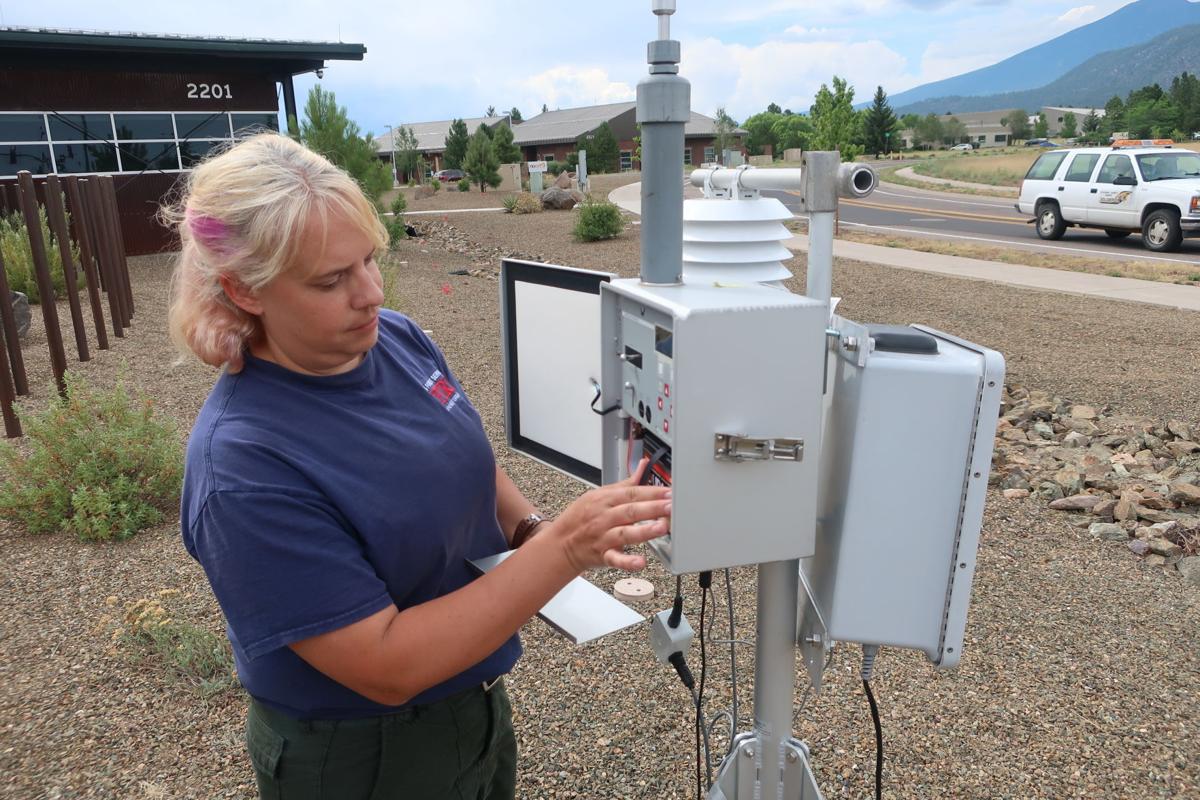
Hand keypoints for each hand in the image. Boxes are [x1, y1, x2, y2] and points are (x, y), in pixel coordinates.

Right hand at [546, 457, 670, 572]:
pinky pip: (615, 559)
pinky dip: (627, 562)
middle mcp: (604, 517)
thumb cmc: (581, 518)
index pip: (632, 493)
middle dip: (653, 508)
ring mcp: (603, 537)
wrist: (561, 543)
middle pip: (630, 511)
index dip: (652, 492)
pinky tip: (640, 562)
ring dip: (644, 530)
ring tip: (662, 528)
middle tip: (672, 506)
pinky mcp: (603, 555)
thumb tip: (643, 466)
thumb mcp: (599, 495)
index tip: (670, 492)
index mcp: (605, 500)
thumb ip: (625, 484)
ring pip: (625, 533)